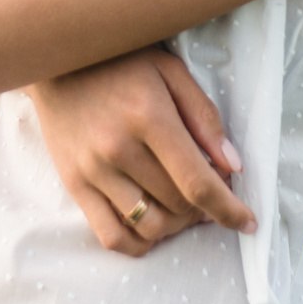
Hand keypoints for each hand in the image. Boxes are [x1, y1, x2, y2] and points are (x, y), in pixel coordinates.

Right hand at [26, 46, 254, 256]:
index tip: (248, 222)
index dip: (228, 209)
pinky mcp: (74, 184)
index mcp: (149, 117)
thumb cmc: (120, 61)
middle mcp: (118, 148)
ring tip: (184, 208)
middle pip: (178, 204)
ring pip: (150, 225)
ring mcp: (93, 170)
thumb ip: (203, 117)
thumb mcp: (169, 71)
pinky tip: (154, 226)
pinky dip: (140, 242)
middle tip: (210, 192)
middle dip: (204, 207)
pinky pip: (111, 236)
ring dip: (177, 225)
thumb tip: (232, 166)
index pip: (197, 182)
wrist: (55, 60)